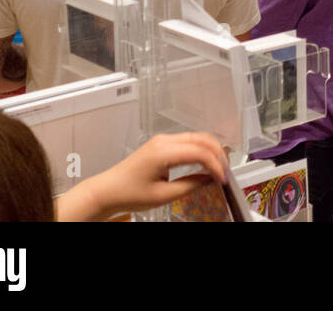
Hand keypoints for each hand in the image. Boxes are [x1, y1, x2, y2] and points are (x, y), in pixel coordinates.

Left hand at [56, 132, 228, 220]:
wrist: (107, 191)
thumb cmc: (129, 194)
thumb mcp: (163, 196)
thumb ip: (191, 185)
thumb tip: (211, 179)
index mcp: (163, 152)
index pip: (199, 152)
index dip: (215, 165)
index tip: (223, 179)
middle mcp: (164, 140)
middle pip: (202, 139)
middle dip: (218, 154)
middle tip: (226, 172)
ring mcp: (163, 140)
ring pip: (197, 137)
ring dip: (211, 150)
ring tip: (219, 168)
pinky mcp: (162, 144)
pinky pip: (188, 141)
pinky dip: (201, 150)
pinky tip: (206, 163)